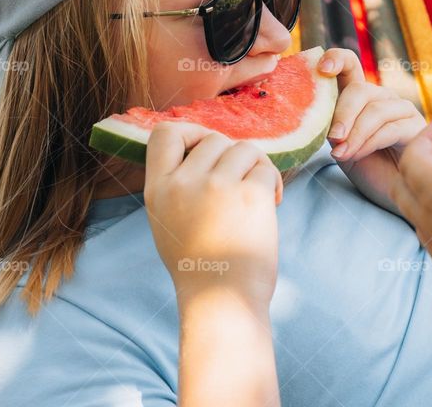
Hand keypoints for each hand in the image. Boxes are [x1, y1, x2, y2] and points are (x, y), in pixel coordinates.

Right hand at [143, 122, 282, 307]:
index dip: (190, 133)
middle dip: (232, 157)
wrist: (222, 299)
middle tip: (239, 184)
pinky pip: (266, 168)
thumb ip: (177, 184)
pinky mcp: (250, 194)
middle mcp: (184, 183)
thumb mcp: (168, 220)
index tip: (206, 150)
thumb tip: (203, 147)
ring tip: (255, 195)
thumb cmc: (200, 265)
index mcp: (158, 189)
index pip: (164, 133)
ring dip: (255, 167)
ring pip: (245, 148)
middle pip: (214, 139)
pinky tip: (270, 204)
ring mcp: (217, 186)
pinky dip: (273, 183)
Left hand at [317, 48, 425, 211]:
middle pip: (361, 90)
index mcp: (361, 95)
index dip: (336, 59)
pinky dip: (368, 142)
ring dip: (354, 133)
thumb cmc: (366, 168)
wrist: (393, 194)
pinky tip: (356, 155)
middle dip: (342, 114)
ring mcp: (403, 110)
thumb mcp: (340, 143)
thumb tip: (313, 111)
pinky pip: (389, 128)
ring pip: (375, 110)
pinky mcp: (417, 127)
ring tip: (341, 154)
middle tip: (332, 139)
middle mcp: (383, 97)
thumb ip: (331, 123)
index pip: (350, 63)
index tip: (322, 68)